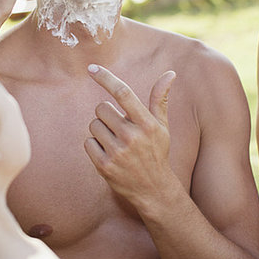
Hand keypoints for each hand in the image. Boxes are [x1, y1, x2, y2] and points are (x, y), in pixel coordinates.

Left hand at [84, 65, 175, 210]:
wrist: (154, 191)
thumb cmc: (157, 151)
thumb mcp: (161, 126)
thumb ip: (160, 98)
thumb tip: (170, 73)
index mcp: (146, 124)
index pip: (123, 93)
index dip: (106, 78)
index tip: (91, 67)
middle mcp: (132, 137)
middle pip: (101, 108)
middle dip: (107, 114)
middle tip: (119, 127)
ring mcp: (117, 153)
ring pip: (93, 125)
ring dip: (101, 130)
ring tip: (116, 142)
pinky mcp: (104, 166)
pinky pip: (88, 142)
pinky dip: (94, 145)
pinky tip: (108, 153)